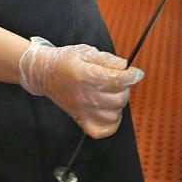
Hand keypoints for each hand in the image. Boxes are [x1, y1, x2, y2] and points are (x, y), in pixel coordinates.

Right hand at [18, 37, 143, 138]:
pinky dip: (112, 121)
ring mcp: (83, 111)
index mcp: (85, 75)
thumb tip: (125, 66)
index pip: (117, 80)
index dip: (132, 76)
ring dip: (118, 103)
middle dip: (124, 87)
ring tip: (110, 93)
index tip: (136, 73)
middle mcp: (84, 96)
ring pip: (115, 113)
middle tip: (117, 79)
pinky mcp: (82, 121)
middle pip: (119, 98)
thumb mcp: (86, 51)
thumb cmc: (65, 60)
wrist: (44, 73)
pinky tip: (108, 108)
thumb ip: (107, 59)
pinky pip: (106, 129)